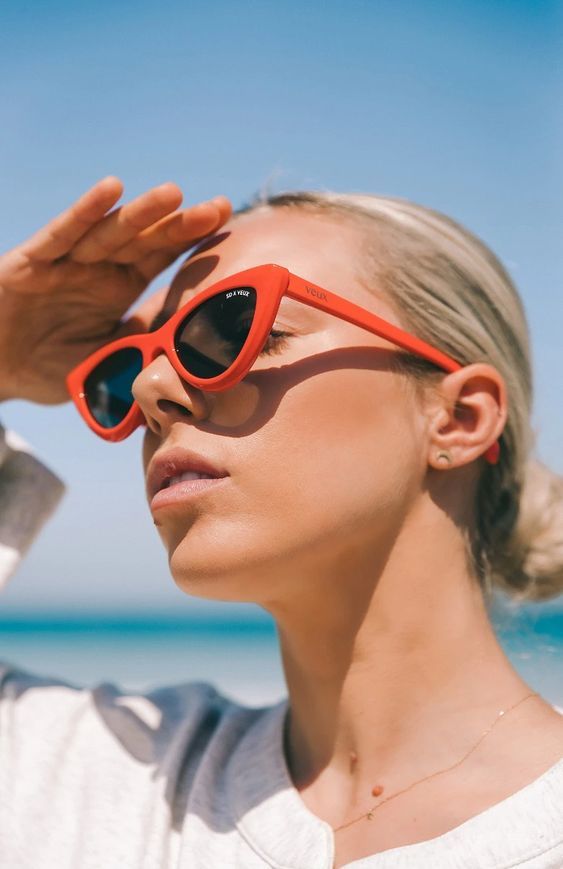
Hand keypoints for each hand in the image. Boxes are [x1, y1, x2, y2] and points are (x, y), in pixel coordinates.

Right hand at [0, 177, 231, 403]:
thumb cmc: (51, 366)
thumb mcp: (109, 361)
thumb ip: (142, 347)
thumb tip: (195, 349)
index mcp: (119, 286)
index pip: (161, 255)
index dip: (190, 238)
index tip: (225, 219)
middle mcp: (97, 267)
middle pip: (143, 239)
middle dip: (178, 223)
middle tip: (217, 208)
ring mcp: (66, 262)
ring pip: (108, 232)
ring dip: (140, 213)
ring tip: (174, 194)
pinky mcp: (32, 263)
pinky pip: (61, 234)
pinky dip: (84, 213)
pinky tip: (110, 189)